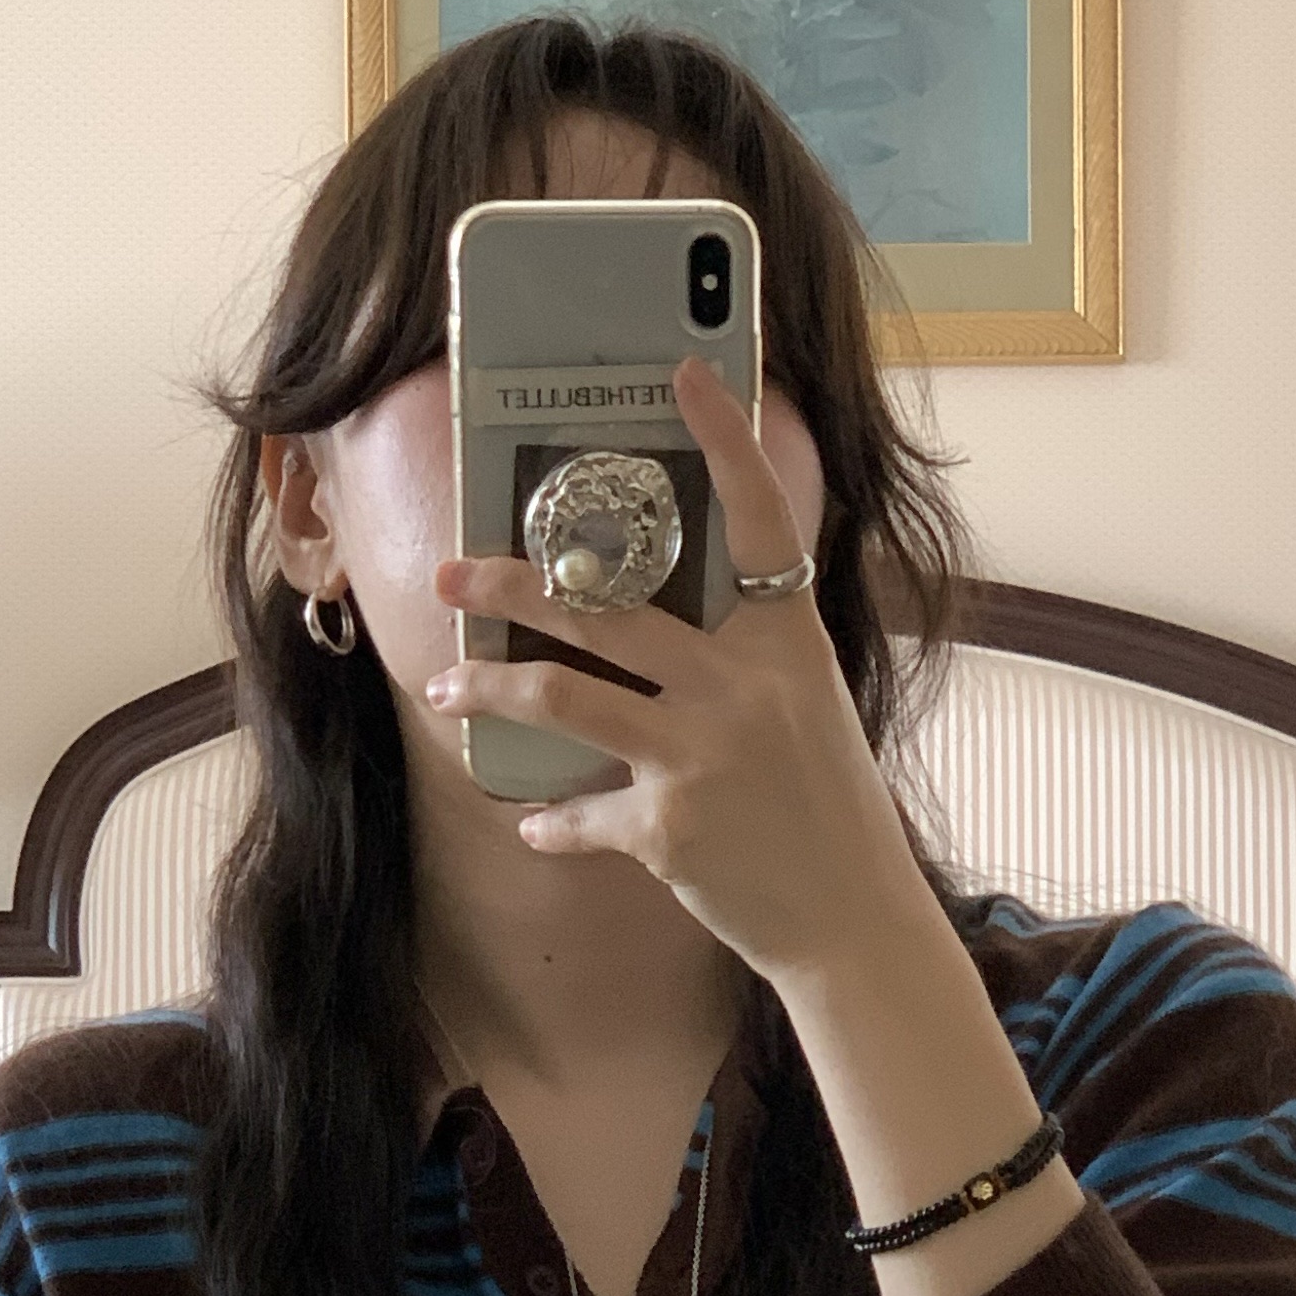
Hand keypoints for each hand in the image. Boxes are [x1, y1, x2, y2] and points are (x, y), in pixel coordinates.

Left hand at [425, 357, 950, 1008]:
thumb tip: (657, 622)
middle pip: (606, 608)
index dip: (725, 441)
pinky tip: (534, 824)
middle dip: (511, 584)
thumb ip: (747, 657)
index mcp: (788, 642)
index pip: (758, 519)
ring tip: (443, 682)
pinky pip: (581, 814)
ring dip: (491, 685)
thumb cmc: (828, 810)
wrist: (852, 920)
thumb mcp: (808, 709)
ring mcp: (703, 756)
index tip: (684, 375)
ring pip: (564, 696)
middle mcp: (743, 687)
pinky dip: (552, 823)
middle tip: (449, 570)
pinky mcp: (669, 830)